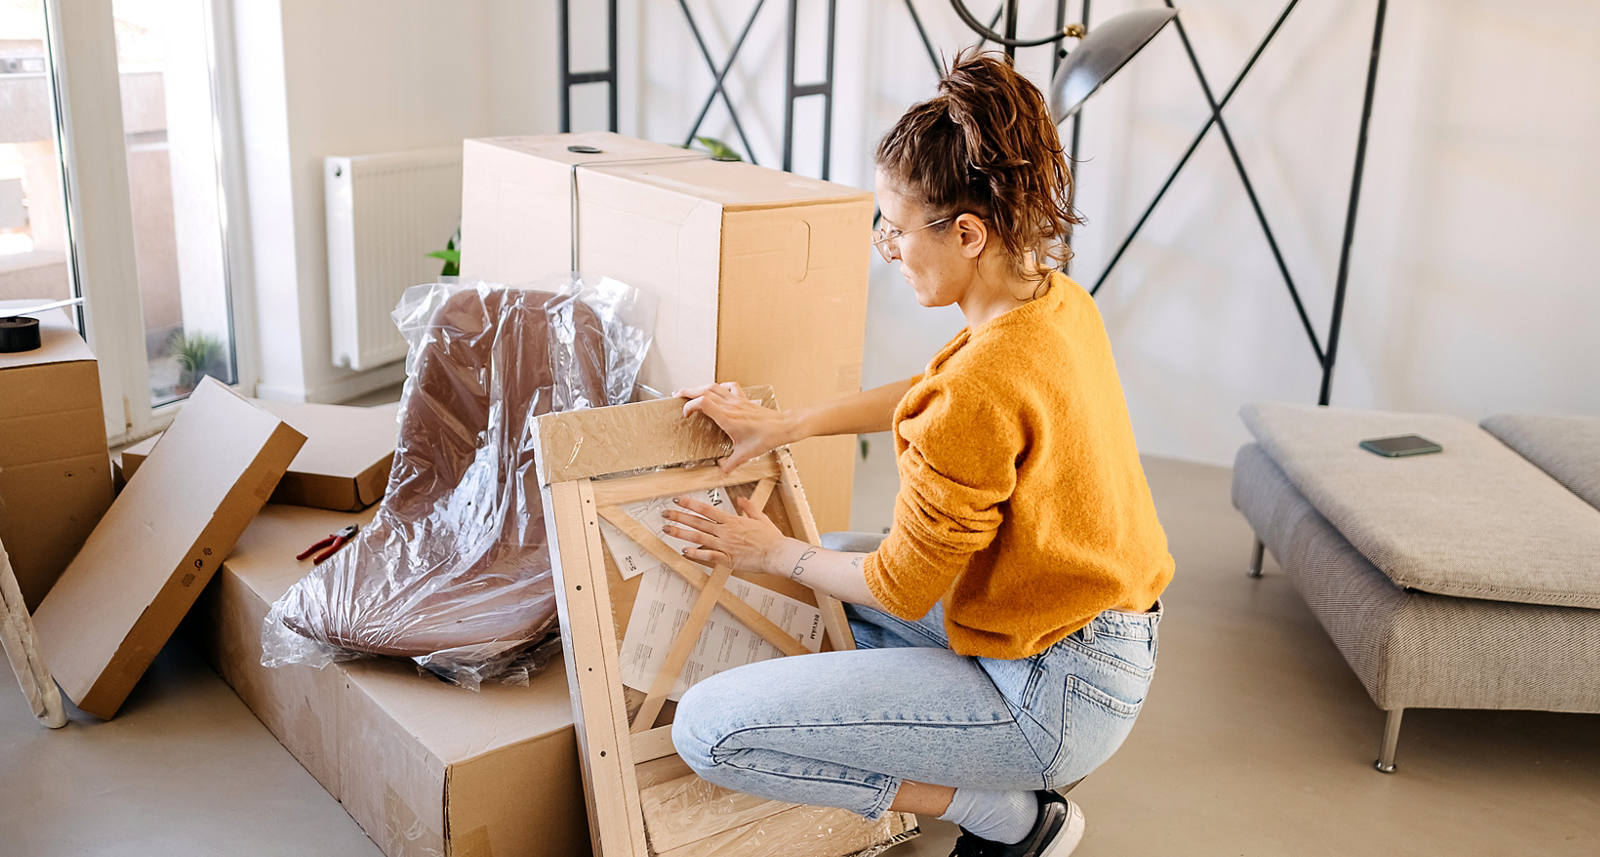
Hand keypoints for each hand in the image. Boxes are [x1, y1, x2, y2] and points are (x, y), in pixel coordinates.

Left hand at [661, 494, 788, 573]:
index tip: (678, 500)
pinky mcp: (728, 559)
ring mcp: (725, 545)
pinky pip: (708, 556)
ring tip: (667, 530)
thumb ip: (749, 507)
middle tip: (665, 514)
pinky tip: (684, 551)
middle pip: (697, 522)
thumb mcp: (760, 517)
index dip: (690, 504)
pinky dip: (695, 553)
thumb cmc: (770, 538)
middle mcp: (725, 531)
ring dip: (681, 533)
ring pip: (699, 537)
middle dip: (679, 517)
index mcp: (732, 520)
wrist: (777, 554)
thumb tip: (741, 499)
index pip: (706, 509)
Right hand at [673, 382, 797, 472]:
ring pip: (714, 386)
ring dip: (700, 387)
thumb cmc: (766, 438)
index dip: (690, 406)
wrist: (783, 427)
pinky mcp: (744, 400)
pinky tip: (717, 391)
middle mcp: (731, 406)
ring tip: (692, 392)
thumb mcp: (745, 455)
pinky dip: (720, 387)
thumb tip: (721, 469)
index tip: (685, 414)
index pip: (702, 403)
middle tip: (678, 396)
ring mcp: (737, 400)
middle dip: (688, 392)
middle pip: (704, 390)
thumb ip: (730, 464)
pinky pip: (730, 387)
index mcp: (727, 418)